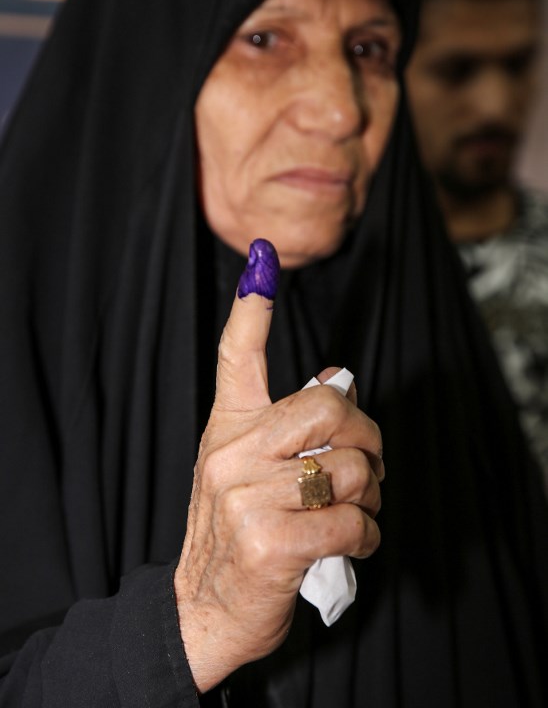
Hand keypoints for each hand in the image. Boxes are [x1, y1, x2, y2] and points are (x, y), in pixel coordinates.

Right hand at [175, 246, 383, 692]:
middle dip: (369, 438)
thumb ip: (290, 430)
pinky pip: (352, 521)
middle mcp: (233, 452)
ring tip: (354, 512)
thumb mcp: (249, 473)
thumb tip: (341, 379)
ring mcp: (247, 496)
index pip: (237, 356)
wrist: (202, 608)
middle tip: (370, 465)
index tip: (262, 260)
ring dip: (372, 497)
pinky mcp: (271, 542)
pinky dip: (368, 536)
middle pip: (331, 408)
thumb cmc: (236, 534)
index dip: (253, 307)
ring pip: (352, 469)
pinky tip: (353, 543)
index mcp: (229, 429)